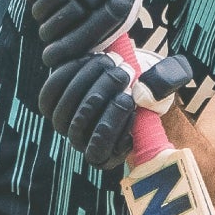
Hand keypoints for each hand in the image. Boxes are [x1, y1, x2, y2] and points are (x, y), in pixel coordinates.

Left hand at [38, 51, 192, 170]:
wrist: (121, 75)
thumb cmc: (145, 89)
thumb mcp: (163, 90)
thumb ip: (163, 87)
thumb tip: (141, 93)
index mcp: (106, 156)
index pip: (97, 151)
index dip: (111, 126)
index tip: (129, 100)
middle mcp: (81, 144)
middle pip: (78, 127)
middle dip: (102, 96)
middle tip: (124, 73)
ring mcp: (64, 125)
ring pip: (64, 109)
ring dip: (87, 80)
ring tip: (110, 61)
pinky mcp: (51, 104)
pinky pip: (51, 92)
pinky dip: (69, 72)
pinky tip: (90, 58)